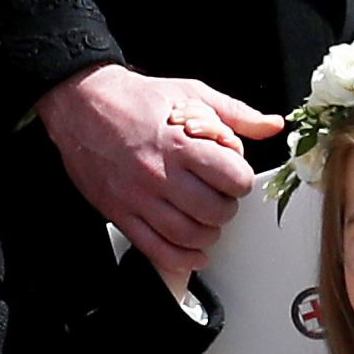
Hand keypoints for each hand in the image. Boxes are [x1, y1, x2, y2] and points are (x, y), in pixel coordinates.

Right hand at [38, 64, 283, 282]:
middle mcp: (159, 174)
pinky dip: (182, 259)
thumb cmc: (136, 99)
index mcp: (181, 143)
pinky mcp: (121, 214)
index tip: (234, 175)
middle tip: (221, 197)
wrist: (82, 104)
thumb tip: (271, 125)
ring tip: (207, 220)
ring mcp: (138, 198)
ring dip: (208, 234)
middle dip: (226, 207)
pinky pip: (157, 250)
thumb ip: (236, 114)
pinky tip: (194, 252)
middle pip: (214, 211)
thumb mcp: (191, 94)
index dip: (240, 179)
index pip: (232, 178)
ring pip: (188, 236)